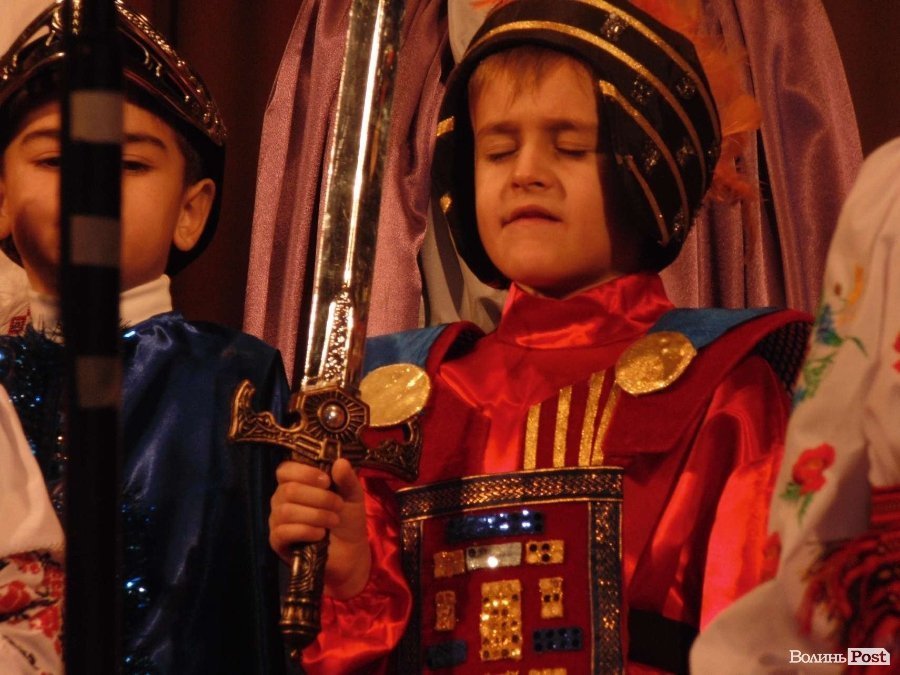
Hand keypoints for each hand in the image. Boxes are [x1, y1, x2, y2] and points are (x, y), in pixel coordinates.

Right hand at [269, 458, 370, 598]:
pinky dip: (305, 531)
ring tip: (333, 521)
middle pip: (289, 490)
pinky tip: (320, 534)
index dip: (304, 473)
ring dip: (315, 515)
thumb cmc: (348, 520)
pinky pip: (282, 531)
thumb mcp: (353, 496)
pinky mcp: (278, 542)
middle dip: (319, 498)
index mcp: (296, 483)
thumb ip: (347, 479)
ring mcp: (277, 520)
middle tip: (338, 506)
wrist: (350, 553)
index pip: (285, 469)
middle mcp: (282, 499)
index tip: (327, 481)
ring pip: (286, 511)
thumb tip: (340, 462)